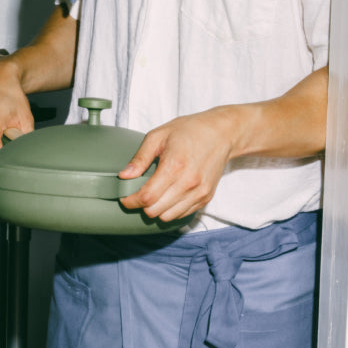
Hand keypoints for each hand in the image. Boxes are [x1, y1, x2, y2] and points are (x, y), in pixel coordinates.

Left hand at [118, 107, 237, 222]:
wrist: (223, 133)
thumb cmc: (190, 130)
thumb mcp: (159, 136)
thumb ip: (140, 158)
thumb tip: (124, 176)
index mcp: (174, 167)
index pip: (146, 197)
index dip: (131, 201)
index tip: (125, 198)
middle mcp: (188, 183)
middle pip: (155, 210)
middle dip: (142, 206)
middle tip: (139, 195)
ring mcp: (199, 192)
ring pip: (167, 217)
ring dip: (156, 209)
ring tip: (155, 196)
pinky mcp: (205, 198)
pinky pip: (181, 214)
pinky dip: (171, 210)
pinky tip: (169, 196)